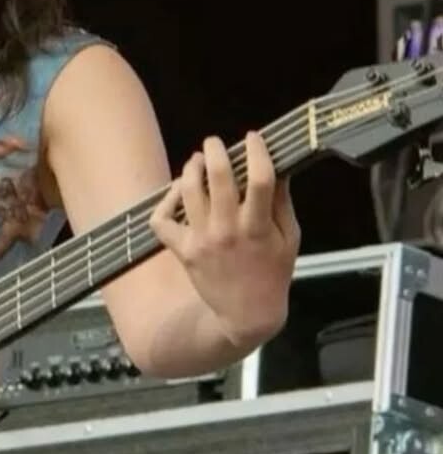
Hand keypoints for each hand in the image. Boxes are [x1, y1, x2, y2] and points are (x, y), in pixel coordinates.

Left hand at [149, 131, 300, 347]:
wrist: (246, 315)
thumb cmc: (273, 274)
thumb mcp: (291, 239)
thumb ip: (283, 203)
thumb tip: (278, 168)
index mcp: (259, 227)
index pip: (260, 178)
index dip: (256, 151)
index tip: (253, 138)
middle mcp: (228, 230)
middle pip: (219, 177)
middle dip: (215, 150)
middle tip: (214, 142)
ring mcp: (202, 239)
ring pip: (188, 191)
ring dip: (191, 168)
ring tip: (196, 160)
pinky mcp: (183, 250)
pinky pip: (162, 220)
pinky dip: (166, 201)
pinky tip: (178, 191)